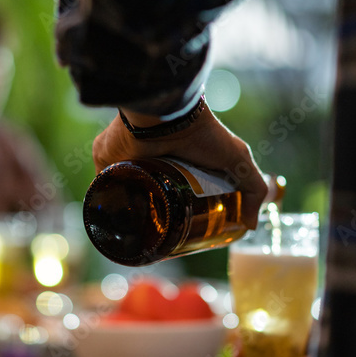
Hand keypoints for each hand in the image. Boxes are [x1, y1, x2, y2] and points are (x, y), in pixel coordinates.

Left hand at [92, 105, 268, 228]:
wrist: (166, 116)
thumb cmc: (203, 133)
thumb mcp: (237, 160)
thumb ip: (253, 188)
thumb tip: (250, 226)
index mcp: (175, 159)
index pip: (175, 192)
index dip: (181, 213)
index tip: (187, 233)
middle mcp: (149, 160)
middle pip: (148, 198)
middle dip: (154, 220)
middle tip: (164, 240)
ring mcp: (125, 162)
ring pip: (123, 197)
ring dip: (129, 217)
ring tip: (140, 240)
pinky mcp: (105, 161)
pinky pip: (101, 189)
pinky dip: (106, 207)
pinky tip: (114, 229)